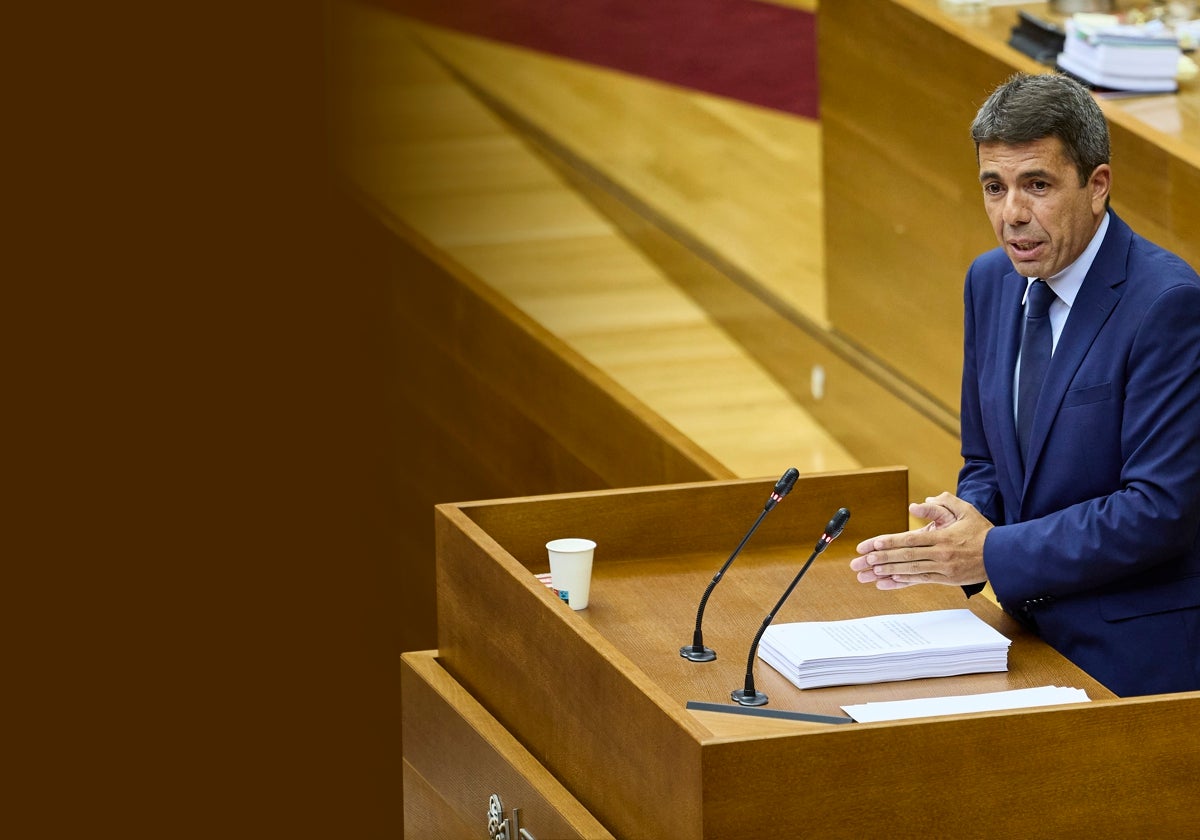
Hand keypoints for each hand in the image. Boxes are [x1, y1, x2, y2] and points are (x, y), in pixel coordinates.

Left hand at [849, 492, 990, 588]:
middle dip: (882, 558)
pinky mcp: (947, 580)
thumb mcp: (966, 510)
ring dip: (889, 571)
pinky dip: (905, 581)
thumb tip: (918, 504)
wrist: (1004, 556)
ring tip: (870, 572)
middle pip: (906, 556)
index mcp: (942, 538)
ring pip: (911, 570)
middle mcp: (941, 554)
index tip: (870, 545)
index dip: (888, 542)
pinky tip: (890, 581)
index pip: (909, 539)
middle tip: (863, 560)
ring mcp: (944, 569)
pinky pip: (922, 580)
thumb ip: (943, 503)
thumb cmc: (982, 531)